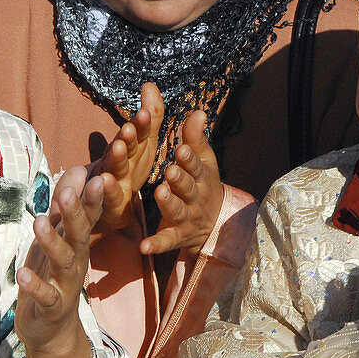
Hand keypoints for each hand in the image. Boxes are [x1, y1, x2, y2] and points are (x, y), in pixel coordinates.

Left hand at [16, 167, 104, 353]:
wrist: (53, 331)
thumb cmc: (53, 277)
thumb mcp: (57, 238)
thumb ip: (64, 207)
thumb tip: (77, 170)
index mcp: (77, 243)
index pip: (89, 217)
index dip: (93, 198)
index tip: (99, 176)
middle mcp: (76, 261)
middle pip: (79, 235)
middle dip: (75, 214)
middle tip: (68, 193)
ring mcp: (65, 285)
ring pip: (63, 262)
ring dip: (51, 242)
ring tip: (38, 222)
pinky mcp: (52, 308)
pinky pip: (45, 296)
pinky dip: (34, 285)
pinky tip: (21, 273)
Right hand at [91, 83, 163, 235]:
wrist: (107, 207)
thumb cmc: (127, 170)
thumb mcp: (144, 145)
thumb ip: (150, 119)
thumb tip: (149, 84)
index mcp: (129, 150)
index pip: (137, 135)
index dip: (141, 125)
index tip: (145, 113)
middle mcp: (116, 164)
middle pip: (121, 150)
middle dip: (125, 140)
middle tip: (129, 130)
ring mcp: (109, 184)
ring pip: (111, 172)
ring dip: (113, 161)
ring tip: (117, 152)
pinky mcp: (110, 207)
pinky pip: (110, 201)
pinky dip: (107, 194)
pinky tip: (106, 186)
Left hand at [141, 111, 224, 255]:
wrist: (215, 223)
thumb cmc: (204, 183)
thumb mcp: (204, 161)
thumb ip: (196, 138)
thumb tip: (198, 111)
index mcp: (202, 176)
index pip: (196, 166)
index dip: (189, 159)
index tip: (180, 149)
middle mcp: (196, 197)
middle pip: (188, 188)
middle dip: (180, 179)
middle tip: (170, 170)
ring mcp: (186, 218)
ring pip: (177, 211)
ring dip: (169, 204)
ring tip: (159, 193)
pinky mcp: (176, 236)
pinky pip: (165, 241)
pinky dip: (155, 244)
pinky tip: (143, 246)